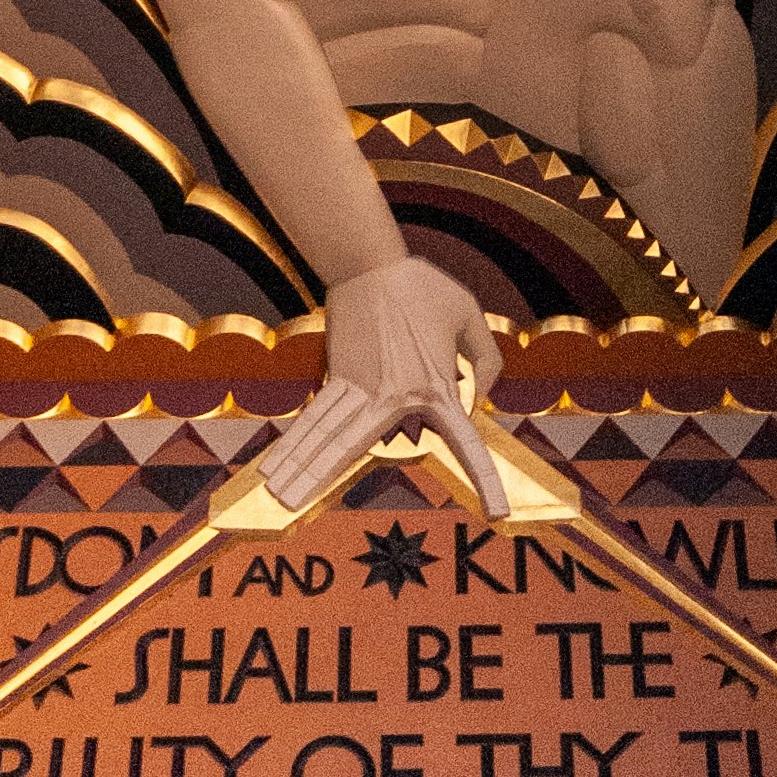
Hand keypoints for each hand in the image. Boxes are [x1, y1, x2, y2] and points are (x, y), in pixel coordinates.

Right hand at [257, 258, 508, 518]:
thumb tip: (479, 399)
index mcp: (437, 390)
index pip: (467, 445)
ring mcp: (363, 393)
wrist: (366, 262)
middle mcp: (398, 401)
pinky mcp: (339, 379)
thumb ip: (488, 359)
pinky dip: (300, 443)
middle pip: (377, 453)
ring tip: (278, 493)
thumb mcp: (469, 313)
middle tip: (332, 494)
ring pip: (332, 442)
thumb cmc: (421, 287)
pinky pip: (321, 419)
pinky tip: (278, 464)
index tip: (498, 514)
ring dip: (304, 469)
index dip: (487, 481)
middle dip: (359, 476)